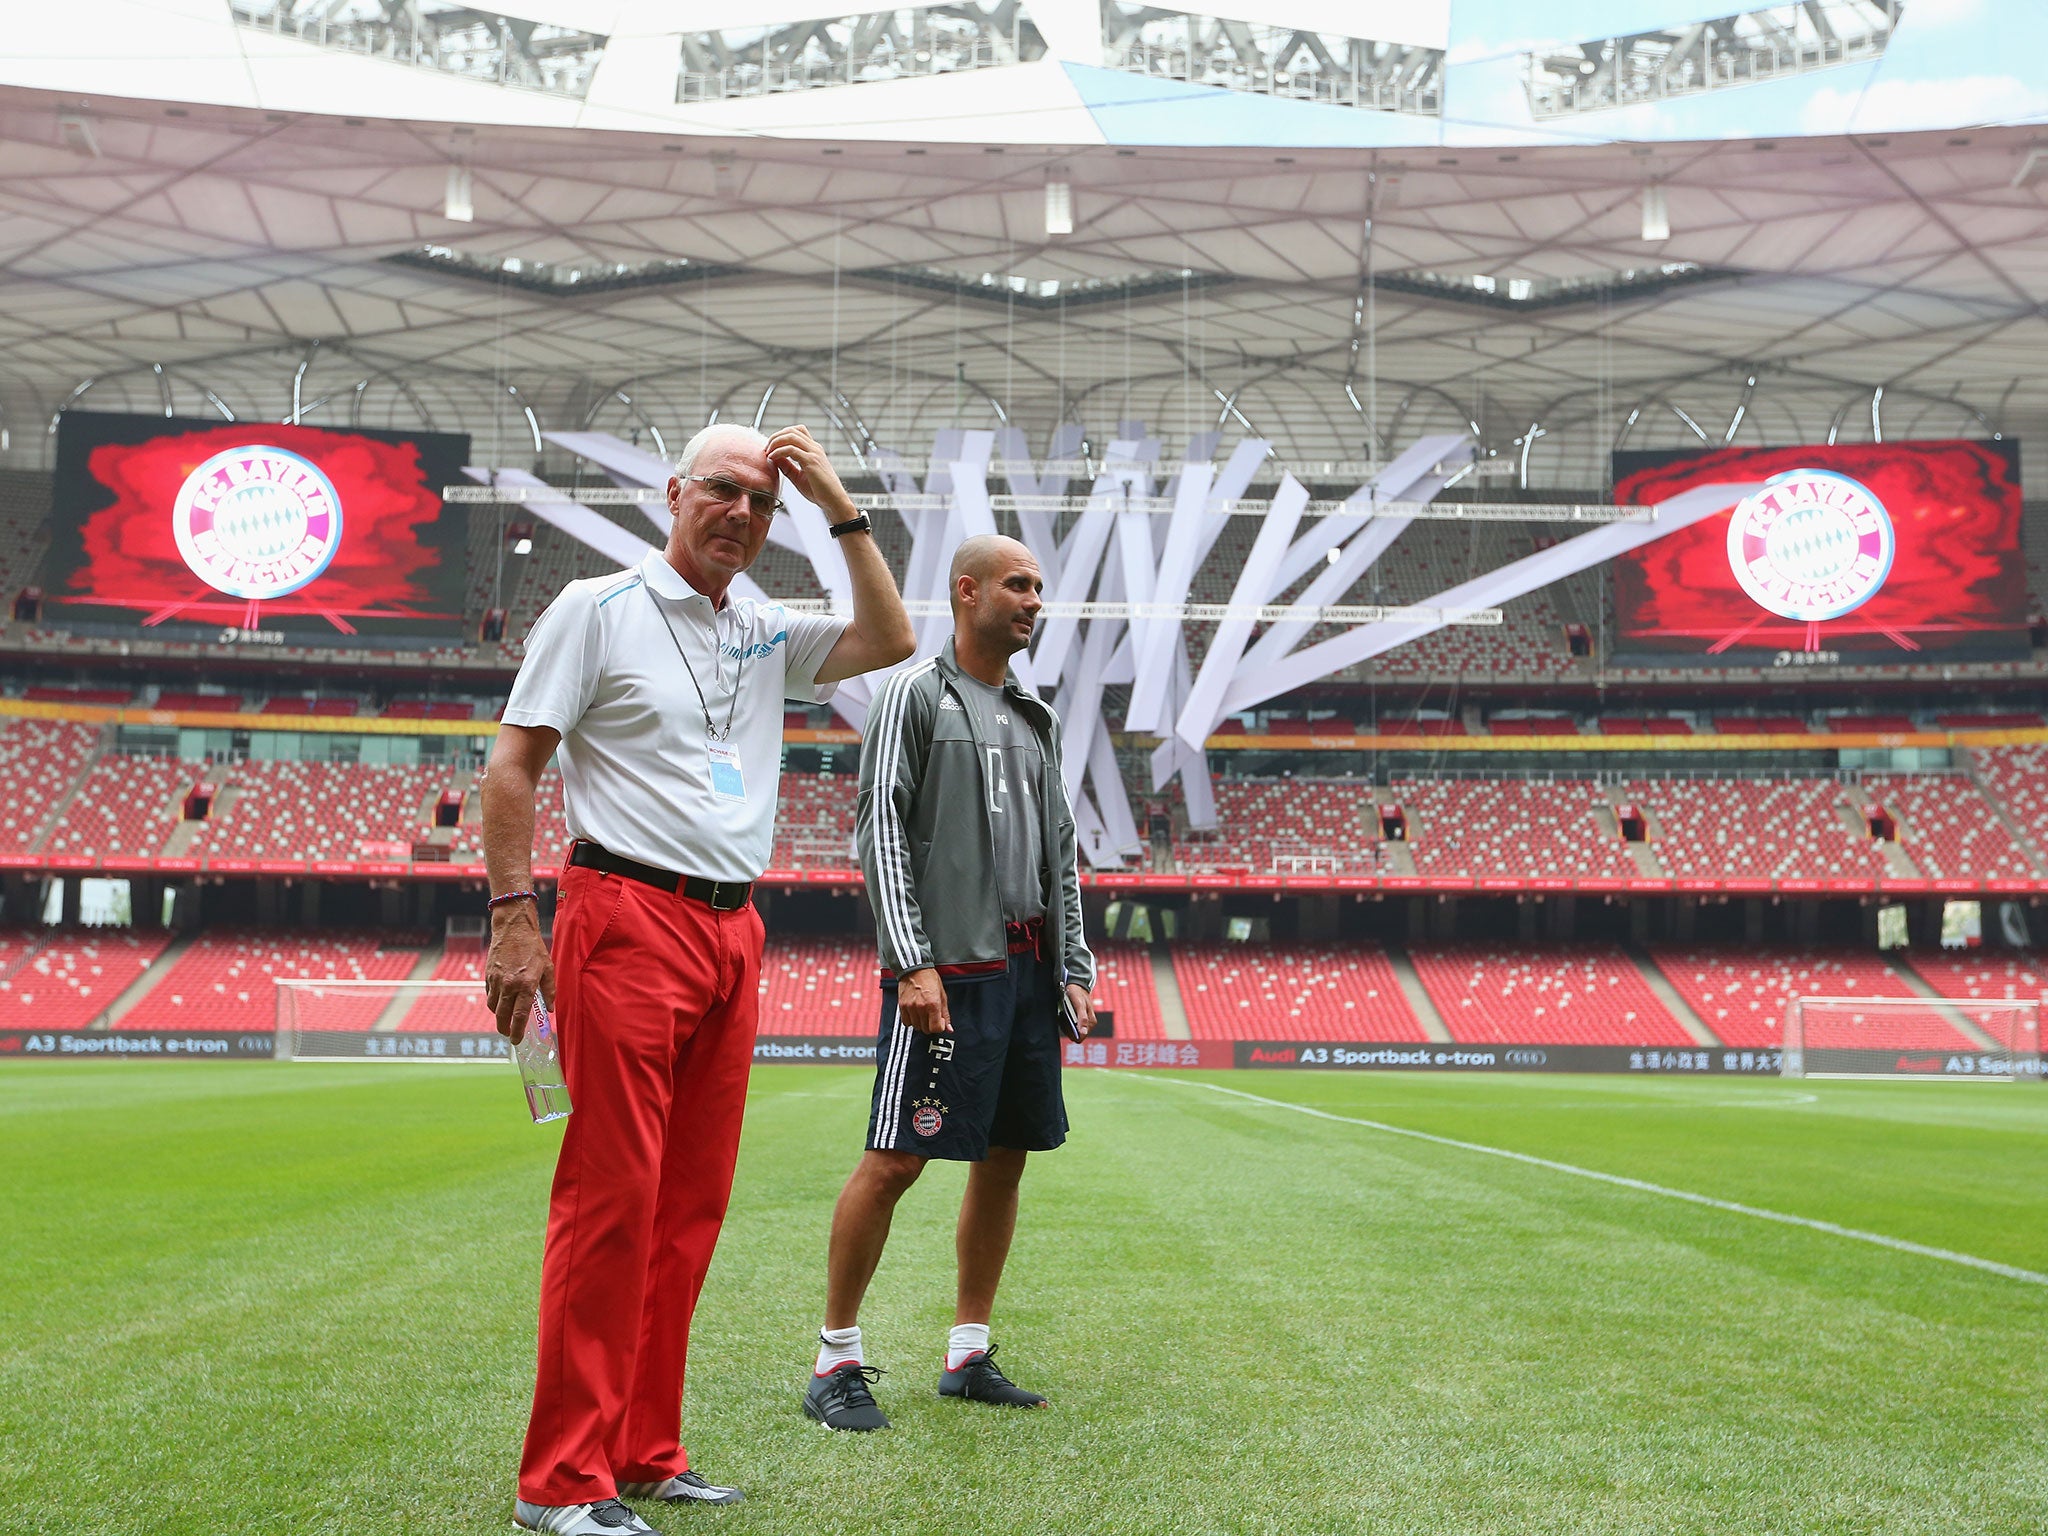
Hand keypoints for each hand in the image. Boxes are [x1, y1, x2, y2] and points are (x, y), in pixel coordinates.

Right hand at [486, 902, 554, 1043]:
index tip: (516, 1041)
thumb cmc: (533, 948)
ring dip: (499, 1016)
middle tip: (509, 1034)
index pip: (520, 1015)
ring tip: (506, 1018)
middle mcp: (509, 985)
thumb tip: (550, 1009)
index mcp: (525, 985)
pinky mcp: (488, 976)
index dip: (517, 1031)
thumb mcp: (548, 968)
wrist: (513, 929)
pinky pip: (489, 995)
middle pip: (502, 1016)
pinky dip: (494, 1002)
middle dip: (504, 1029)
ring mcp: (496, 981)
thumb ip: (549, 990)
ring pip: (494, 1007)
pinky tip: (501, 1001)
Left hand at [765, 425, 856, 521]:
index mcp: (813, 450)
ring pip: (791, 436)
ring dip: (775, 442)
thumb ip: (787, 466)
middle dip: (775, 437)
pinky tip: (773, 458)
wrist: (834, 501)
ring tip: (768, 452)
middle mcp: (814, 448)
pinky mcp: (811, 462)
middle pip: (792, 430)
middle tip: (766, 448)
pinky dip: (779, 452)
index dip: (781, 435)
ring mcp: (814, 453)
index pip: (796, 431)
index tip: (771, 447)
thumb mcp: (798, 476)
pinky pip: (791, 449)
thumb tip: (773, 457)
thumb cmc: (819, 491)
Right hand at [897, 968, 951, 1035]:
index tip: (939, 1021)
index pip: (936, 1028)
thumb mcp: (942, 995)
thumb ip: (945, 1013)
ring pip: (916, 1026)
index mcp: (933, 1004)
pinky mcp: (902, 1006)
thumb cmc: (930, 979)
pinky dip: (911, 1020)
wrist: (915, 969)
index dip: (939, 1027)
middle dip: (930, 1025)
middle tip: (931, 1017)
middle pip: (926, 1029)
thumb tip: (949, 1029)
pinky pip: (906, 1022)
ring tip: (923, 1013)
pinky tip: (915, 1013)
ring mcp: (910, 1007)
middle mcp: (921, 1007)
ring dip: (921, 1023)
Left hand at [1065, 982, 1096, 1039]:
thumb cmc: (1078, 994)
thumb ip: (1082, 1019)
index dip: (1070, 1033)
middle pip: (1075, 1035)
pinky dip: (1064, 1022)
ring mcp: (1083, 1023)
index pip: (1079, 1038)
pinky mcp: (1078, 1021)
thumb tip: (1083, 1033)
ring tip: (1063, 1014)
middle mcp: (1088, 1025)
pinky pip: (1069, 1027)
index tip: (1065, 1022)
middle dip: (1067, 1028)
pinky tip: (1063, 1014)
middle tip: (1063, 1016)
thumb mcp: (1080, 1005)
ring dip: (1065, 1025)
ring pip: (1071, 1032)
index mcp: (1091, 1023)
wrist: (1076, 985)